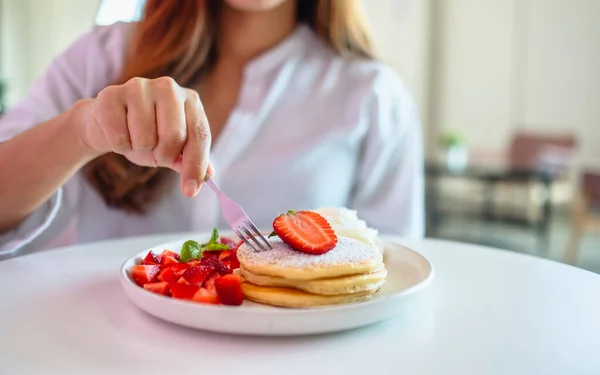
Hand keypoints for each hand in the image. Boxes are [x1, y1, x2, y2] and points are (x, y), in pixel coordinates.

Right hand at [76, 77, 212, 196]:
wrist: (107, 124)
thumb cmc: (147, 136)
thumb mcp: (172, 150)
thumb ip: (189, 160)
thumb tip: (208, 177)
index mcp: (190, 100)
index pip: (200, 134)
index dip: (196, 165)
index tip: (190, 191)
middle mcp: (168, 88)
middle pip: (175, 136)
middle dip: (164, 155)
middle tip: (155, 153)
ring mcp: (139, 87)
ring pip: (145, 139)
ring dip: (140, 149)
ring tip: (135, 138)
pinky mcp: (110, 94)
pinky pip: (119, 137)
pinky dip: (119, 146)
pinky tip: (118, 134)